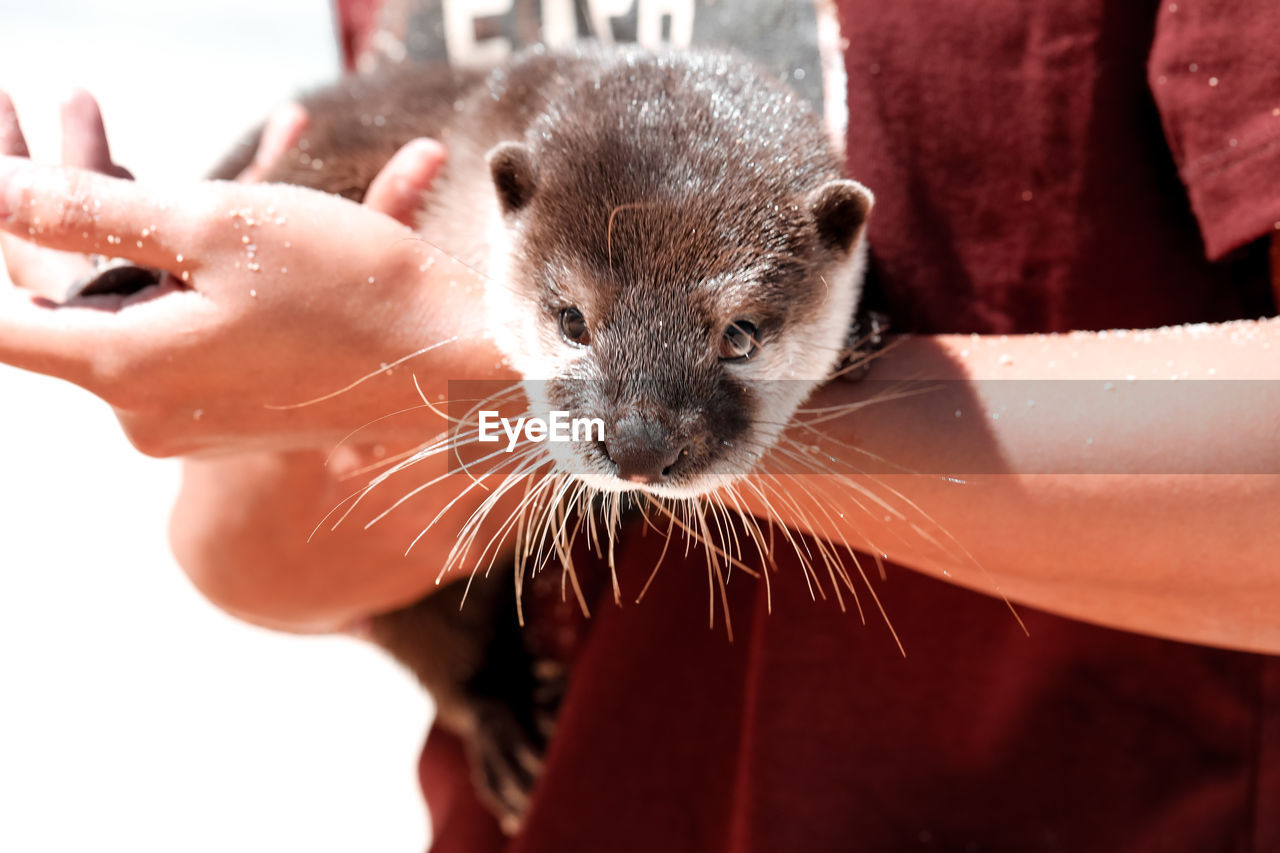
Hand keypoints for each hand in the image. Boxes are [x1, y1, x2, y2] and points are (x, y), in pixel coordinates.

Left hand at [0, 92, 505, 455]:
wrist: (467, 372)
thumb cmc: (356, 296)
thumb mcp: (218, 228)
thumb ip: (86, 209)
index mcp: (126, 367)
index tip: (0, 154)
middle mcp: (147, 407)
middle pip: (60, 293)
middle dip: (51, 193)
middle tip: (54, 100)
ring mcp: (194, 412)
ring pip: (121, 301)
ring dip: (115, 216)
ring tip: (101, 117)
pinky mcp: (238, 404)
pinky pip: (179, 319)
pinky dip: (177, 255)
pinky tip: (212, 199)